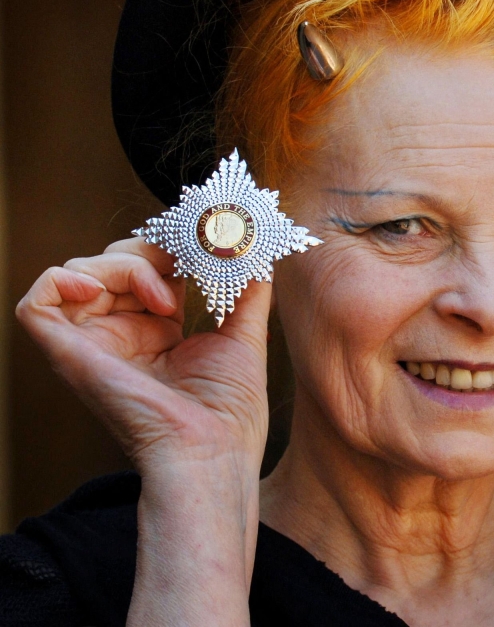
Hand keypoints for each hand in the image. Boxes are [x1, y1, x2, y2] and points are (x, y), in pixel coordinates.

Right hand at [15, 237, 270, 473]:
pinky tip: (102, 290)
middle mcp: (122, 335)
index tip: (205, 247)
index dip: (170, 248)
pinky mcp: (71, 356)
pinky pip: (37, 304)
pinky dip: (63, 281)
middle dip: (149, 250)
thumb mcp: (244, 336)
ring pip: (81, 272)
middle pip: (112, 262)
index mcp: (157, 331)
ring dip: (124, 265)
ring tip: (165, 297)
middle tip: (185, 264)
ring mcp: (94, 344)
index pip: (147, 268)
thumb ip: (248, 291)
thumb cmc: (230, 412)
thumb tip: (252, 250)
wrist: (213, 451)